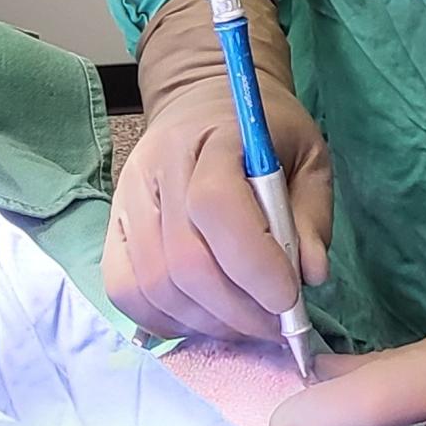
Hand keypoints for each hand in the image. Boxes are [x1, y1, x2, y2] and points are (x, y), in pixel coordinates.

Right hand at [103, 0, 332, 342]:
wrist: (205, 101)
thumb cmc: (264, 132)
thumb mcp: (308, 155)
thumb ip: (312, 213)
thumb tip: (311, 274)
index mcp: (214, 136)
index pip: (216, 205)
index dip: (253, 262)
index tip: (289, 298)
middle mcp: (158, 166)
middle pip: (184, 259)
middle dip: (237, 310)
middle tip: (276, 324)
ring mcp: (128, 197)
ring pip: (154, 284)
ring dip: (208, 322)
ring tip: (246, 322)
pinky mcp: (114, 225)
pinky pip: (125, 290)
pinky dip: (167, 320)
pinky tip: (205, 317)